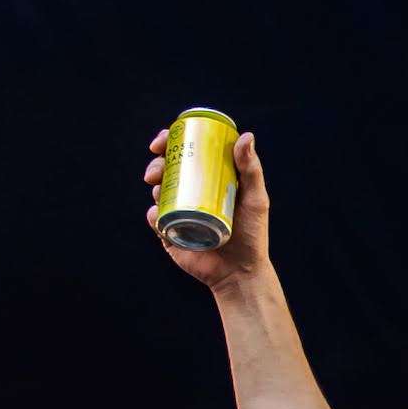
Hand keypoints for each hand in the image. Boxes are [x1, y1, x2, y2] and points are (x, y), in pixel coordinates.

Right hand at [144, 128, 270, 289]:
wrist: (241, 272)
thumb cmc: (252, 235)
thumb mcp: (255, 199)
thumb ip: (251, 169)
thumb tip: (246, 136)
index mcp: (209, 180)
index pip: (187, 153)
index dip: (173, 140)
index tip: (165, 137)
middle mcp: (192, 193)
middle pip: (168, 170)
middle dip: (157, 163)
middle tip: (157, 167)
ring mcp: (180, 212)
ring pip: (158, 192)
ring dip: (154, 185)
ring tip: (158, 187)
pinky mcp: (172, 234)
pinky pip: (156, 221)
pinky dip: (152, 214)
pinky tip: (156, 211)